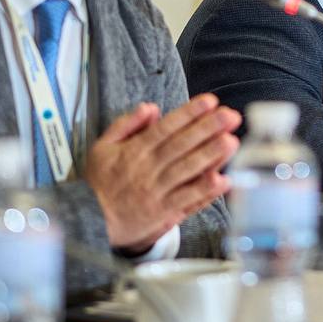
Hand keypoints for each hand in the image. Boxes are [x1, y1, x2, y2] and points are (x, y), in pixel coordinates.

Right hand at [84, 93, 240, 251]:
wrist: (90, 220)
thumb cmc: (99, 182)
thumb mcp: (102, 146)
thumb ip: (126, 124)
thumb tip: (151, 107)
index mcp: (135, 150)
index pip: (166, 127)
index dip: (189, 113)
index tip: (210, 101)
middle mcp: (149, 169)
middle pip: (182, 145)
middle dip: (208, 129)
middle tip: (230, 116)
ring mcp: (157, 191)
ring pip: (187, 170)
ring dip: (211, 156)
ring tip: (232, 141)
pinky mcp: (164, 212)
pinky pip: (187, 200)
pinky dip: (205, 191)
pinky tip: (223, 180)